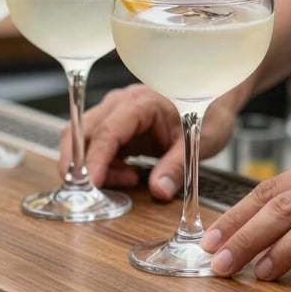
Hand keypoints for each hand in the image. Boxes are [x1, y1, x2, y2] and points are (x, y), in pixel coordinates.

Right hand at [59, 84, 235, 199]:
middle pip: (80, 132)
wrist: (212, 97)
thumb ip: (177, 166)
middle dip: (77, 165)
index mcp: (140, 103)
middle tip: (90, 194)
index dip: (94, 161)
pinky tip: (127, 176)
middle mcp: (120, 104)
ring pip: (84, 140)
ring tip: (128, 181)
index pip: (106, 132)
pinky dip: (102, 166)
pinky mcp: (117, 126)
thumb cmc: (207, 112)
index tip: (90, 186)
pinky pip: (96, 147)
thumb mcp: (199, 141)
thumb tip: (158, 191)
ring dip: (93, 167)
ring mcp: (115, 113)